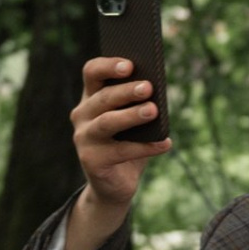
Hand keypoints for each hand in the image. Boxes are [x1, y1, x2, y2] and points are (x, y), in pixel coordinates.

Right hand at [69, 57, 169, 226]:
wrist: (114, 184)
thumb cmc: (129, 142)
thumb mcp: (136, 121)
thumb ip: (142, 103)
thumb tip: (158, 90)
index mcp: (92, 97)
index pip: (92, 72)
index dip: (108, 66)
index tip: (130, 64)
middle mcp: (82, 115)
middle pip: (103, 97)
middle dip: (126, 91)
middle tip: (148, 87)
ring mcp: (83, 138)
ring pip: (107, 122)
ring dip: (131, 115)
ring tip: (154, 111)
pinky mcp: (91, 160)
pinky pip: (121, 151)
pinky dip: (146, 147)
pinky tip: (166, 143)